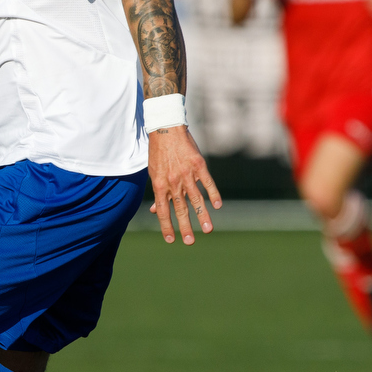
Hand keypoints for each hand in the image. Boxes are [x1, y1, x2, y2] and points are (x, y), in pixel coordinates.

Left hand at [146, 124, 221, 243]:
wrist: (166, 129)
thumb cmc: (158, 153)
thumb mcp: (153, 173)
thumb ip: (158, 193)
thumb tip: (155, 211)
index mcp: (159, 185)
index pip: (162, 211)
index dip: (166, 226)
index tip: (171, 240)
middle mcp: (173, 182)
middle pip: (180, 209)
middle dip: (185, 227)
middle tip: (190, 242)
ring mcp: (187, 174)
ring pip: (196, 199)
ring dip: (202, 216)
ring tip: (208, 229)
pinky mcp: (199, 165)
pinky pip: (207, 183)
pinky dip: (213, 194)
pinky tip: (218, 206)